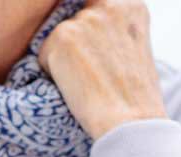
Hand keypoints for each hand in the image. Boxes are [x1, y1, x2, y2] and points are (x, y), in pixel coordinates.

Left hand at [39, 0, 166, 139]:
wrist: (131, 121)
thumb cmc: (136, 97)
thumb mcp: (136, 50)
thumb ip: (115, 32)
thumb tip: (90, 36)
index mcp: (131, 6)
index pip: (94, 9)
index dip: (92, 37)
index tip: (100, 57)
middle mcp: (108, 5)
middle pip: (75, 21)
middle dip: (78, 46)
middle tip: (97, 74)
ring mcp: (84, 20)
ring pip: (59, 39)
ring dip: (65, 60)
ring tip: (90, 82)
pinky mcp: (62, 37)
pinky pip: (44, 56)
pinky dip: (53, 74)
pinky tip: (77, 87)